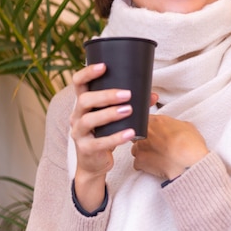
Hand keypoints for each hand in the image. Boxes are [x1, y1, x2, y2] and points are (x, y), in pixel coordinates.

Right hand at [70, 62, 157, 209]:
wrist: (94, 163)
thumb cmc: (104, 133)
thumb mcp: (114, 118)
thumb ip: (131, 104)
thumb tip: (153, 94)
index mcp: (82, 104)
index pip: (78, 83)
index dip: (88, 73)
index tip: (103, 66)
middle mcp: (76, 116)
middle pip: (84, 100)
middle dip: (106, 95)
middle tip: (127, 94)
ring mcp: (79, 133)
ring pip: (89, 120)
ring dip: (110, 114)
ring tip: (128, 110)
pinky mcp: (86, 149)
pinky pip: (99, 143)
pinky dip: (116, 137)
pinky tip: (130, 133)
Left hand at [131, 115, 208, 180]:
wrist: (190, 163)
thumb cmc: (191, 146)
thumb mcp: (188, 127)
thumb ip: (176, 125)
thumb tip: (176, 129)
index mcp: (157, 121)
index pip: (145, 120)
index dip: (152, 128)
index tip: (156, 133)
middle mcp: (146, 132)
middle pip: (139, 135)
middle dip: (146, 140)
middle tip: (159, 146)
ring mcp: (140, 147)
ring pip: (136, 149)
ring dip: (144, 153)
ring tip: (158, 158)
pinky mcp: (140, 161)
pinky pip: (137, 163)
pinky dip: (144, 166)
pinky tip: (155, 166)